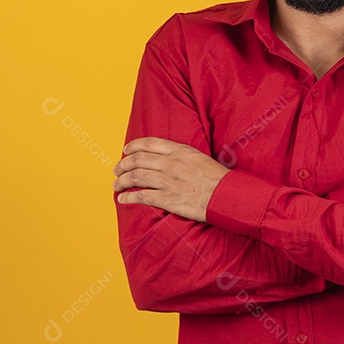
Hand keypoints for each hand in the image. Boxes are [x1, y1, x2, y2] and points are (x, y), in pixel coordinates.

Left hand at [113, 137, 229, 221]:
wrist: (226, 195)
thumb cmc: (217, 178)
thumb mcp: (199, 158)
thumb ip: (181, 155)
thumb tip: (166, 158)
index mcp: (179, 151)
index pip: (149, 144)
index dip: (133, 146)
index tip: (126, 150)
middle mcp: (171, 164)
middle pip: (137, 160)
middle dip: (123, 165)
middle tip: (117, 170)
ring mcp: (168, 181)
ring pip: (136, 177)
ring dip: (122, 181)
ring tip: (117, 185)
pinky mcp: (168, 199)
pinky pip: (142, 196)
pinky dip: (129, 197)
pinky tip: (123, 199)